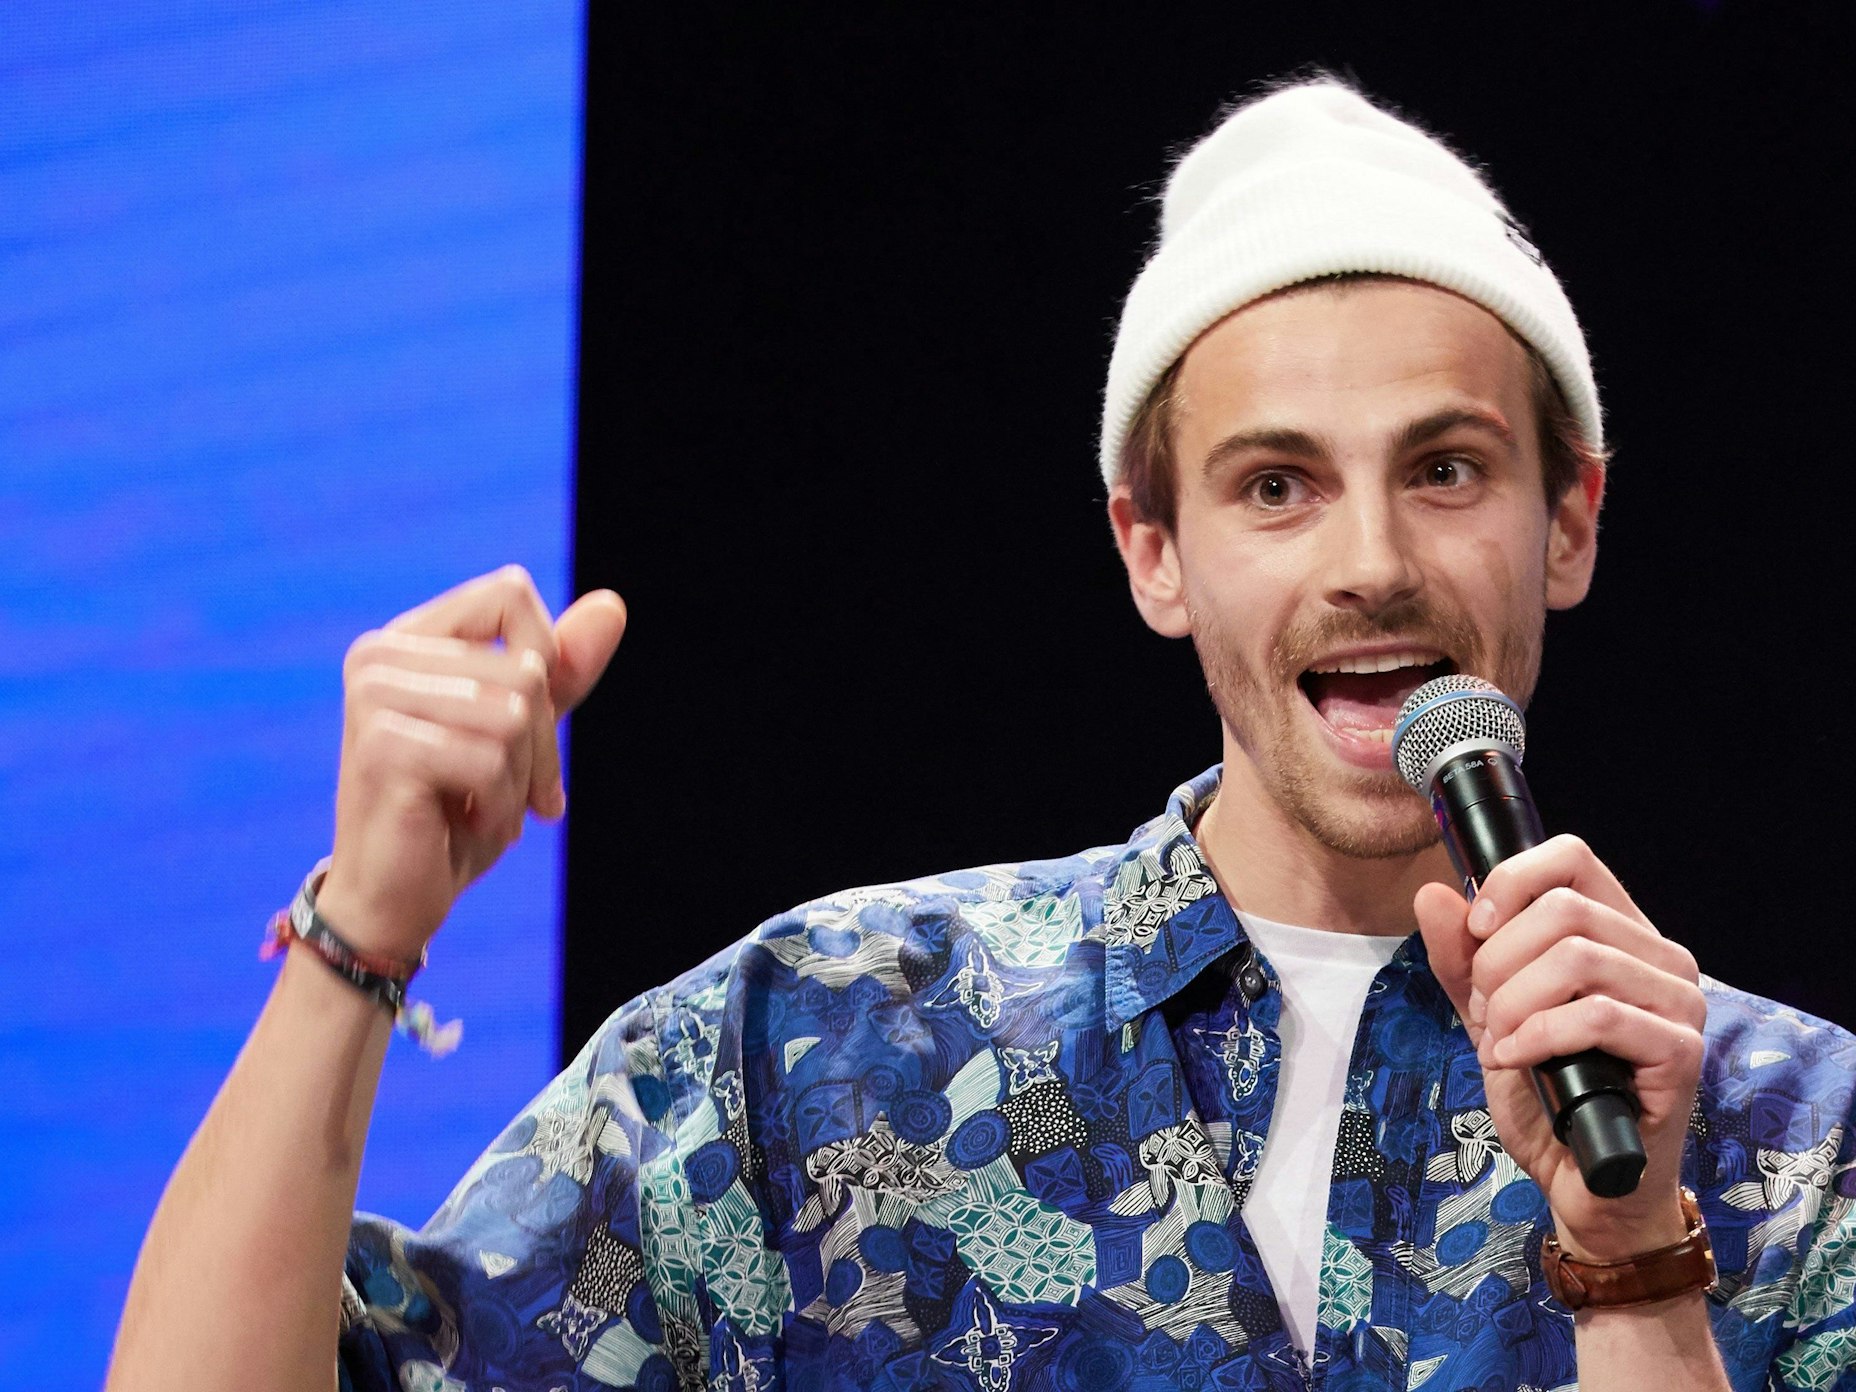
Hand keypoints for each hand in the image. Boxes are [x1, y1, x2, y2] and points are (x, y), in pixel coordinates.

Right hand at [316, 567, 625, 962]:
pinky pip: (492, 759)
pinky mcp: (383, 748)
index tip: (527, 731)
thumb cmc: (454, 816)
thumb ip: (561, 670)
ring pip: (513, 714)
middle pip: (525, 666)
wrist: (394, 903)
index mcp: (405, 639)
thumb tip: (612, 605)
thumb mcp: (520, 736)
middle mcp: (378, 656)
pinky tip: (468, 826)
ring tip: (486, 810)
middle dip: (541, 745)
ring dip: (521, 780)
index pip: (509, 595)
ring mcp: (373, 697)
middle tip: (513, 794)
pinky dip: (501, 805)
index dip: (545, 663)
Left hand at [1415, 835, 1706, 1259]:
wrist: (1581, 1180)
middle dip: (1498, 962)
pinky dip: (1537, 1035)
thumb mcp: (1487, 1014)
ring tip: (1500, 1042)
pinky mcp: (1682, 1051)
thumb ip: (1460, 957)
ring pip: (1577, 958)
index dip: (1510, 882)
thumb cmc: (1546, 1093)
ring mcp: (1679, 1001)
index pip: (1571, 857)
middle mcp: (1660, 956)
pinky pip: (1596, 1015)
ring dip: (1513, 1003)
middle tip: (1485, 1013)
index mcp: (1619, 932)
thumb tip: (1434, 894)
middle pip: (1563, 909)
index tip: (1475, 930)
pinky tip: (1515, 1061)